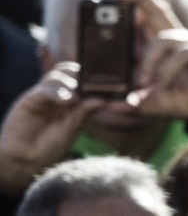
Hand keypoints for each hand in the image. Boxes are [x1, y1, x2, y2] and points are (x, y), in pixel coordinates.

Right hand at [0, 64, 102, 192]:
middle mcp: (64, 93)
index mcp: (79, 100)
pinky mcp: (31, 98)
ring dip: (70, 83)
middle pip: (77, 72)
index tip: (118, 86)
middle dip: (87, 76)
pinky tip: (65, 101)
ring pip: (61, 74)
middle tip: (97, 84)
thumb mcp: (70, 132)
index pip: (93, 84)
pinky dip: (56, 91)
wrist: (23, 160)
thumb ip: (82, 114)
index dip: (105, 84)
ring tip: (75, 100)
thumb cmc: (49, 147)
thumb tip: (100, 100)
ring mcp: (48, 93)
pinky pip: (45, 88)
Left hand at [104, 0, 187, 120]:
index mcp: (160, 45)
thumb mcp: (148, 101)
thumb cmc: (179, 98)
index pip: (148, 17)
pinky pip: (180, 55)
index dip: (136, 1)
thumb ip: (127, 101)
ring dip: (148, 61)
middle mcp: (175, 38)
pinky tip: (163, 85)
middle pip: (159, 9)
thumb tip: (104, 104)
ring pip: (162, 38)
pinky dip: (167, 72)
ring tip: (143, 83)